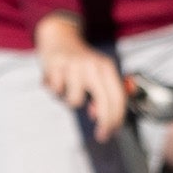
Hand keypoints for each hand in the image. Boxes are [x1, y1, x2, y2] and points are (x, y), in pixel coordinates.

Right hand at [35, 16, 126, 141]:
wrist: (59, 37)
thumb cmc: (79, 63)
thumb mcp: (96, 74)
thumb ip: (101, 94)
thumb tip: (95, 114)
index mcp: (106, 67)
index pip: (117, 96)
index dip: (117, 117)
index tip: (113, 131)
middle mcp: (92, 65)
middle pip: (103, 101)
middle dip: (104, 122)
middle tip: (102, 135)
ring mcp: (73, 65)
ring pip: (75, 101)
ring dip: (69, 101)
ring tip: (67, 90)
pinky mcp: (55, 66)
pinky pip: (56, 92)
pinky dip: (55, 91)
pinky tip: (55, 80)